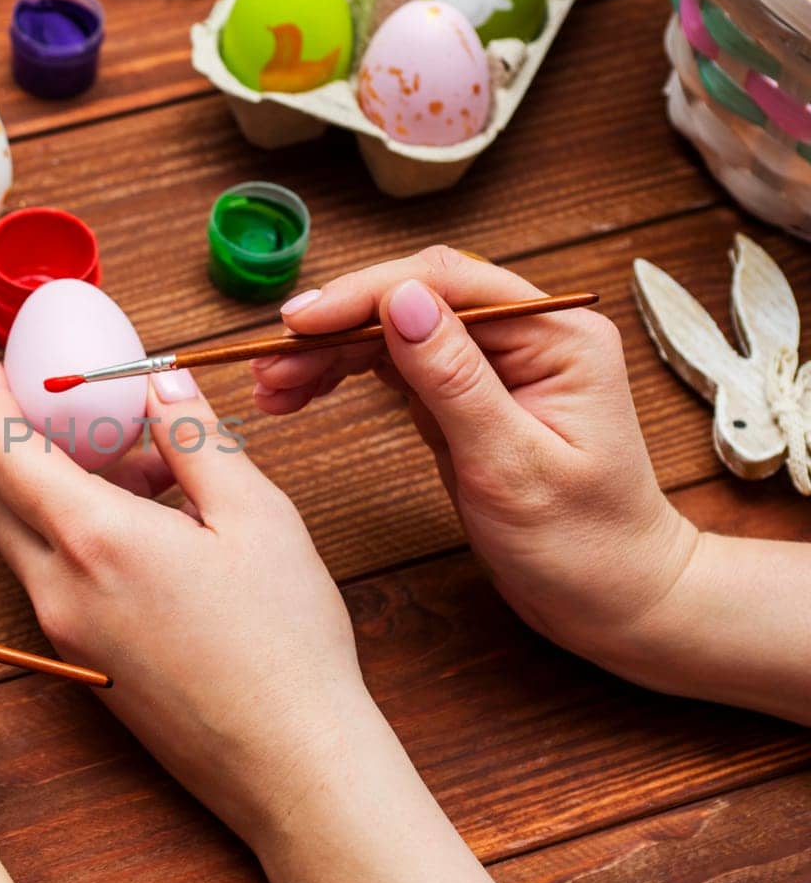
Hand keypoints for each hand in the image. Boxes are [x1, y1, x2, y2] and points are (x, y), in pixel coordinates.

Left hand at [0, 350, 361, 844]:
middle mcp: (61, 589)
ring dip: (56, 491)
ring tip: (145, 471)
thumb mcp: (256, 516)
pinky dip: (76, 537)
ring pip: (28, 540)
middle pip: (1, 496)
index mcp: (95, 539)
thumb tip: (159, 383)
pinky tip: (152, 531)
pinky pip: (56, 580)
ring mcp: (66, 634)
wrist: (291, 767)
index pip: (0, 452)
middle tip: (76, 410)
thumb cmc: (285, 643)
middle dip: (22, 441)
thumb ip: (196, 440)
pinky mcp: (85, 666)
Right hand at [252, 246, 696, 672]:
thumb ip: (455, 380)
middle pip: (411, 300)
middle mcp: (525, 335)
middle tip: (267, 366)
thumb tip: (403, 300)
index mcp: (557, 335)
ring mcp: (492, 363)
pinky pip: (393, 367)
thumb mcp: (512, 465)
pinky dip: (343, 375)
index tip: (299, 322)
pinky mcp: (463, 395)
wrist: (614, 599)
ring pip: (392, 331)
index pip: (446, 283)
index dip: (364, 294)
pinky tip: (301, 391)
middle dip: (333, 327)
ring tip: (270, 385)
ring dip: (327, 352)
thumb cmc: (581, 544)